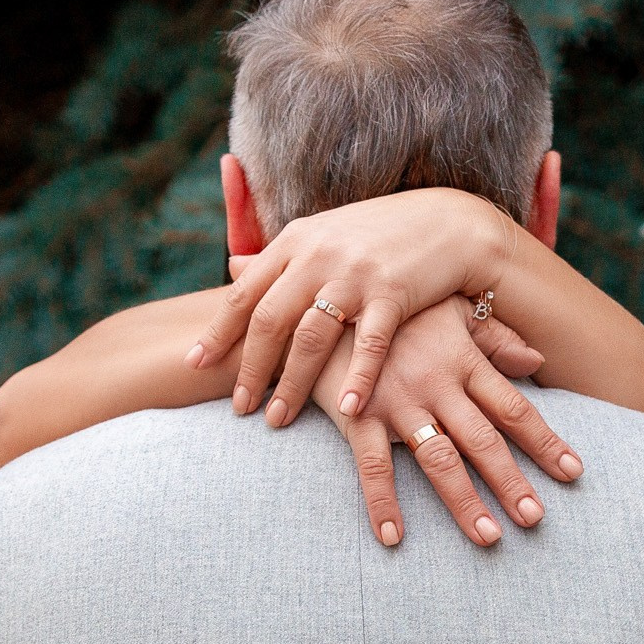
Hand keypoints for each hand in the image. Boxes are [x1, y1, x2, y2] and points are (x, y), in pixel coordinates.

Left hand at [191, 188, 510, 422]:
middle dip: (250, 368)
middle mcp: (318, 256)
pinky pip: (369, 345)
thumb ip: (279, 256)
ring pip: (311, 337)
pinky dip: (357, 379)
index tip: (195, 364)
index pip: (245, 293)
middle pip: (270, 320)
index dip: (218, 332)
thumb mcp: (322, 234)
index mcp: (295, 241)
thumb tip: (230, 266)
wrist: (447, 223)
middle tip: (239, 408)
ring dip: (292, 384)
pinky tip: (347, 411)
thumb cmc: (378, 235)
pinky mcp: (394, 292)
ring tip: (277, 420)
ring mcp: (356, 274)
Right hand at [313, 298, 582, 546]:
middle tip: (536, 519)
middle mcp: (437, 384)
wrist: (326, 301)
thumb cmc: (394, 309)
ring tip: (488, 537)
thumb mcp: (447, 311)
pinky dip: (383, 502)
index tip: (573, 472)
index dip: (544, 441)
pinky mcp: (358, 416)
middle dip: (511, 482)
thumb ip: (493, 337)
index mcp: (462, 360)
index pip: (513, 408)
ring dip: (464, 501)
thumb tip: (537, 361)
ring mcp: (398, 402)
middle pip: (483, 441)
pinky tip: (394, 537)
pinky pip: (373, 466)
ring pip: (438, 459)